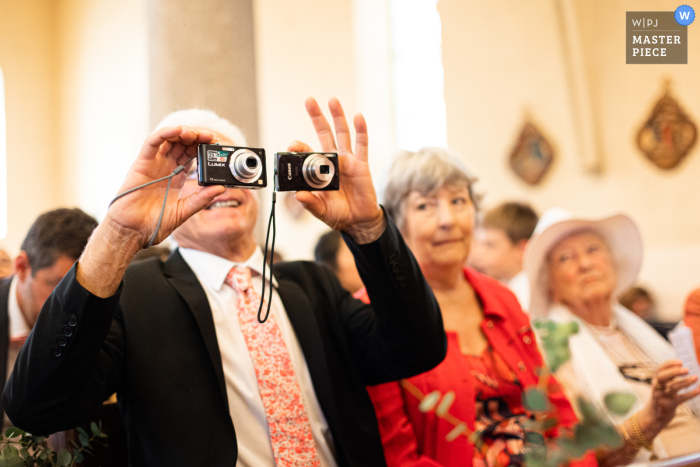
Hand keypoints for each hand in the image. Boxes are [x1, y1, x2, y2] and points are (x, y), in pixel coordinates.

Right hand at [107, 126, 225, 247]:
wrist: (133, 231)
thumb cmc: (154, 224)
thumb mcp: (184, 211)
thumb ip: (201, 199)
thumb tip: (221, 188)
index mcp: (177, 177)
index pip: (192, 155)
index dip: (203, 147)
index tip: (215, 145)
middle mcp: (166, 167)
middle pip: (183, 144)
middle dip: (197, 137)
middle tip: (209, 137)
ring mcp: (154, 163)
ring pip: (169, 139)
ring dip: (183, 132)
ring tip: (196, 133)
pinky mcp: (141, 162)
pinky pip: (152, 142)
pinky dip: (165, 133)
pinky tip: (178, 130)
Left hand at [289, 97, 384, 243]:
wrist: (358, 221)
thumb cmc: (337, 213)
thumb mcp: (320, 210)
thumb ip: (310, 203)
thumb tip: (298, 195)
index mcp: (318, 171)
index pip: (307, 154)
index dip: (300, 147)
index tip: (292, 146)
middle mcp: (332, 161)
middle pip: (324, 134)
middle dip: (317, 117)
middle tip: (309, 101)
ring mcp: (347, 160)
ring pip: (342, 134)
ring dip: (338, 117)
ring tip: (332, 100)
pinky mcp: (361, 164)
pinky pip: (361, 145)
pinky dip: (361, 130)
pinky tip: (358, 116)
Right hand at [648, 359, 699, 425]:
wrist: (654, 416)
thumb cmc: (662, 398)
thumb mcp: (662, 387)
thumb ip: (669, 378)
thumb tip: (682, 366)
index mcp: (655, 381)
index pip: (660, 369)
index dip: (669, 364)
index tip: (680, 362)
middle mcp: (656, 388)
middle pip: (662, 377)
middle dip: (674, 372)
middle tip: (687, 369)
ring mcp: (661, 397)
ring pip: (673, 387)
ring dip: (685, 382)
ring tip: (695, 378)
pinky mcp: (668, 406)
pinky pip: (680, 399)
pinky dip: (690, 394)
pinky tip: (698, 390)